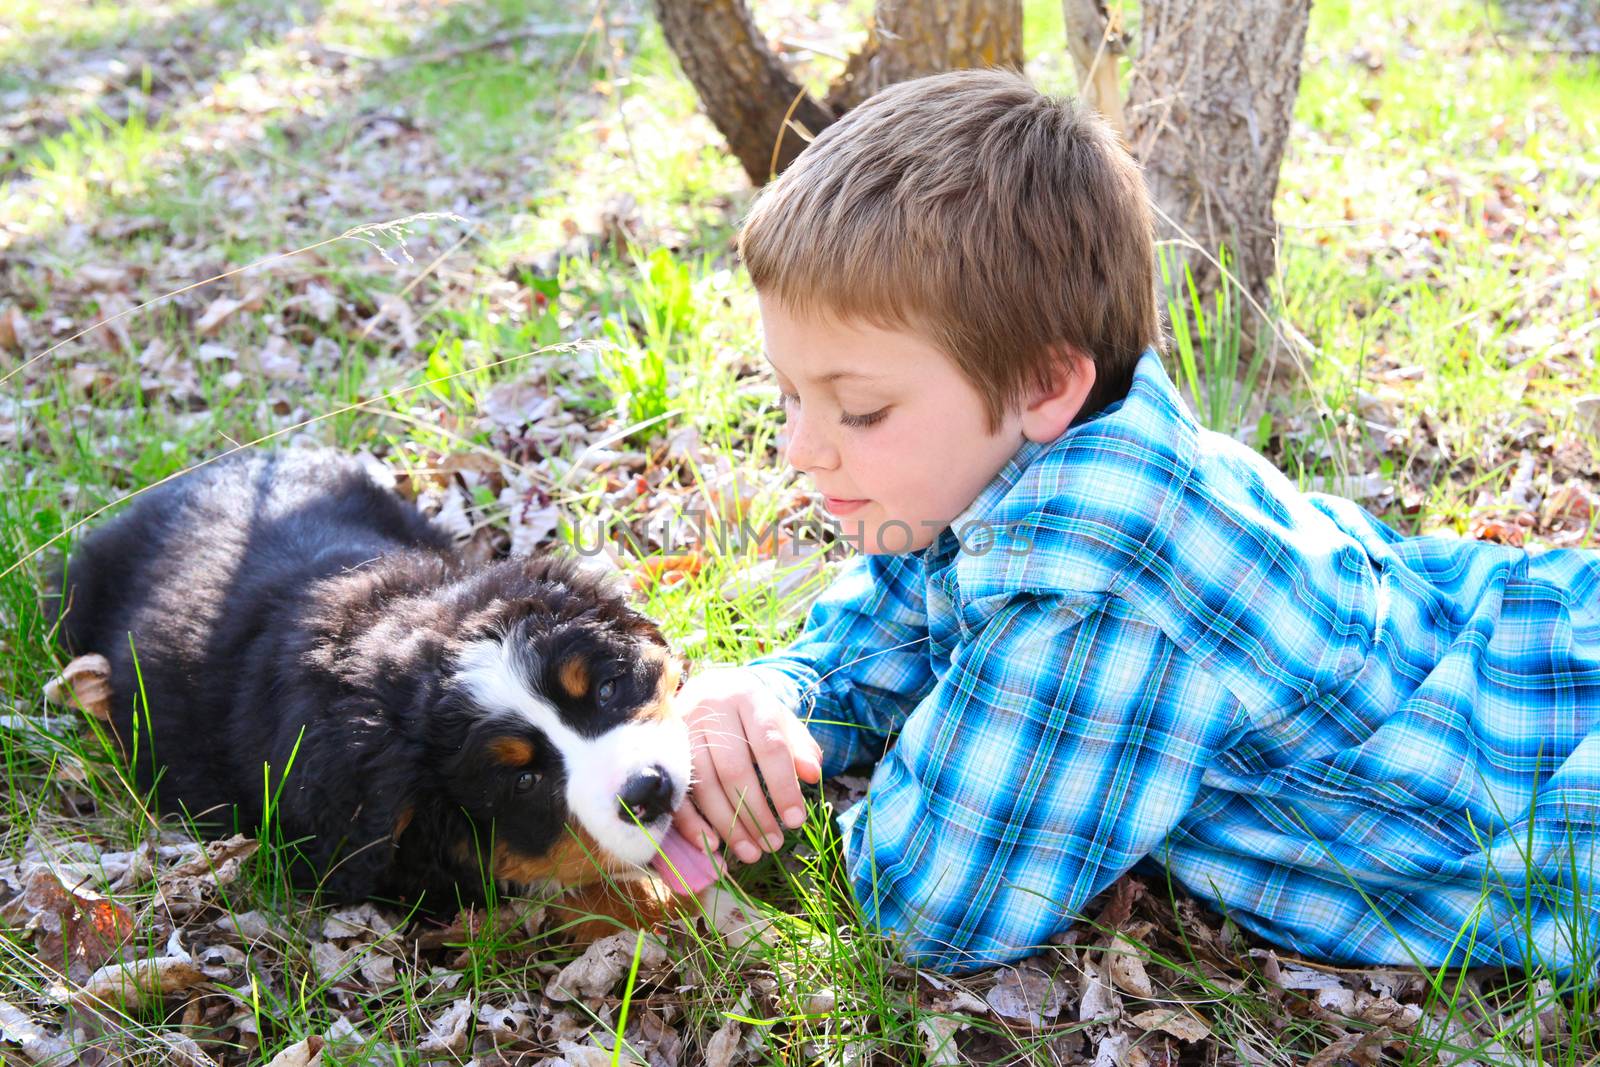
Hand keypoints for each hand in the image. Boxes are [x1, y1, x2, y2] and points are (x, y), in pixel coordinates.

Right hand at [670, 667, 822, 863]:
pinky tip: (713, 844)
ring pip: (704, 784)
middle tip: (773, 844)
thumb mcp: (780, 721)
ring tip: (750, 853)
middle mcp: (711, 709)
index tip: (795, 820)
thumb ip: (799, 746)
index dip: (783, 785)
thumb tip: (812, 775)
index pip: (769, 745)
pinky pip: (676, 792)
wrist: (708, 688)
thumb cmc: (752, 713)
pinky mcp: (663, 750)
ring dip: (728, 824)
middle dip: (755, 813)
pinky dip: (692, 823)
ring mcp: (682, 729)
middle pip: (734, 769)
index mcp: (747, 698)